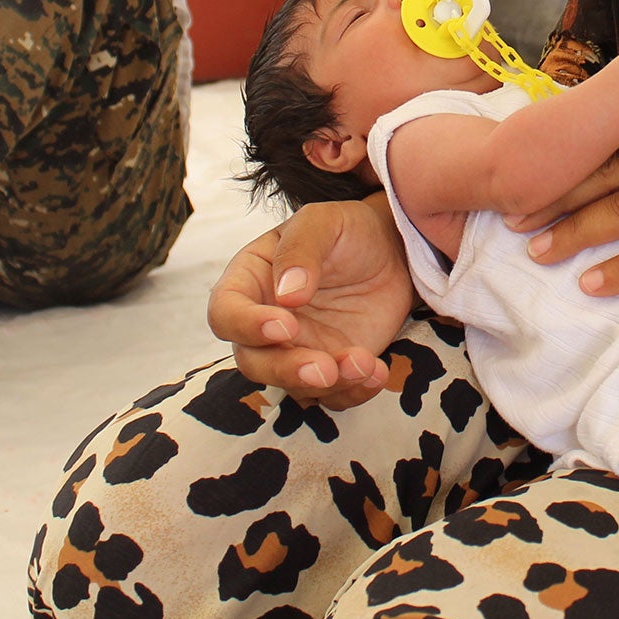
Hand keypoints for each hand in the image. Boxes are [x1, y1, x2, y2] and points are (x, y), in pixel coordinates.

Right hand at [207, 196, 415, 408]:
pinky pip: (332, 396)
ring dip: (326, 385)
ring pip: (292, 386)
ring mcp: (297, 349)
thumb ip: (301, 249)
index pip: (225, 312)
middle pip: (253, 361)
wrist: (392, 251)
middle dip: (286, 370)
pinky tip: (377, 372)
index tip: (286, 326)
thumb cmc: (347, 229)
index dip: (246, 326)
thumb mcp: (324, 222)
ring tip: (365, 364)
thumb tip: (287, 294)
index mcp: (250, 281)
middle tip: (324, 368)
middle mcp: (265, 322)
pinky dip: (354, 392)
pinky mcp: (329, 368)